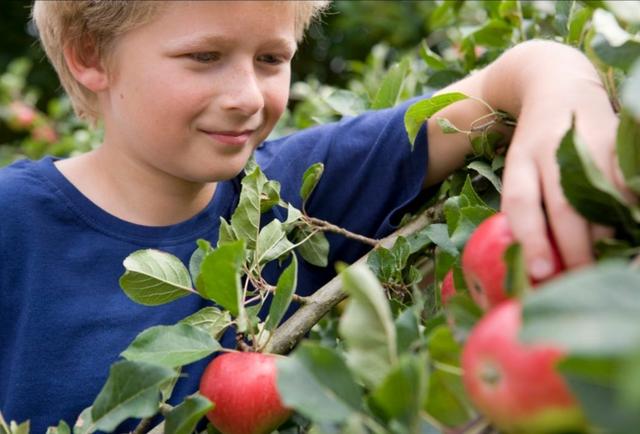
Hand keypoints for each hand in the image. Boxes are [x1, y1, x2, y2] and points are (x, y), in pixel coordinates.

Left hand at [498, 44, 627, 277]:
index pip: (522, 202)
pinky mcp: (623, 139)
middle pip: (567, 206)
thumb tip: (535, 265)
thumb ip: (523, 209)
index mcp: (521, 158)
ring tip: (607, 268)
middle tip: (579, 281)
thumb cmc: (534, 142)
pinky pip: (632, 184)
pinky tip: (628, 235)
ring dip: (608, 238)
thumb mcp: (517, 168)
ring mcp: (593, 141)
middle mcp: (555, 148)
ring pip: (605, 198)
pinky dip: (631, 212)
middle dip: (575, 250)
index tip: (540, 273)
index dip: (532, 239)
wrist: (558, 83)